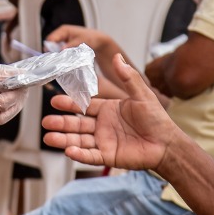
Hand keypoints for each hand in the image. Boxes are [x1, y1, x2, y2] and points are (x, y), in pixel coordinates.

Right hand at [0, 47, 23, 123]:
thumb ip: (1, 73)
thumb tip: (19, 75)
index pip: (3, 103)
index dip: (16, 94)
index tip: (23, 84)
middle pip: (2, 116)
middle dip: (16, 105)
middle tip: (23, 91)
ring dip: (11, 108)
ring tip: (17, 93)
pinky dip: (2, 107)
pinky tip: (6, 94)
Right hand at [43, 54, 182, 171]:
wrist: (167, 143)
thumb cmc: (157, 119)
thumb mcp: (142, 94)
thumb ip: (128, 77)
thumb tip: (118, 57)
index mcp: (108, 110)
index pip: (84, 106)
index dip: (70, 104)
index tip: (55, 101)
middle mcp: (103, 125)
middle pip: (77, 124)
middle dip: (61, 122)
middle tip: (46, 121)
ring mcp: (104, 141)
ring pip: (79, 140)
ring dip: (63, 139)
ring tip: (48, 137)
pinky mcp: (108, 156)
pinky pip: (90, 156)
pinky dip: (79, 154)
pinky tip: (68, 151)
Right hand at [46, 24, 115, 55]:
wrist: (97, 40)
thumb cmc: (90, 38)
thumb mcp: (80, 42)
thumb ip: (70, 45)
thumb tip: (61, 50)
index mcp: (63, 30)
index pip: (51, 38)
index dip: (49, 47)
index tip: (51, 55)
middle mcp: (61, 34)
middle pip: (51, 43)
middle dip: (52, 51)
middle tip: (55, 60)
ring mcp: (63, 40)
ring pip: (54, 48)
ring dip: (56, 54)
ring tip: (60, 60)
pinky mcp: (65, 45)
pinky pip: (59, 50)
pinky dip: (60, 55)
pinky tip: (63, 59)